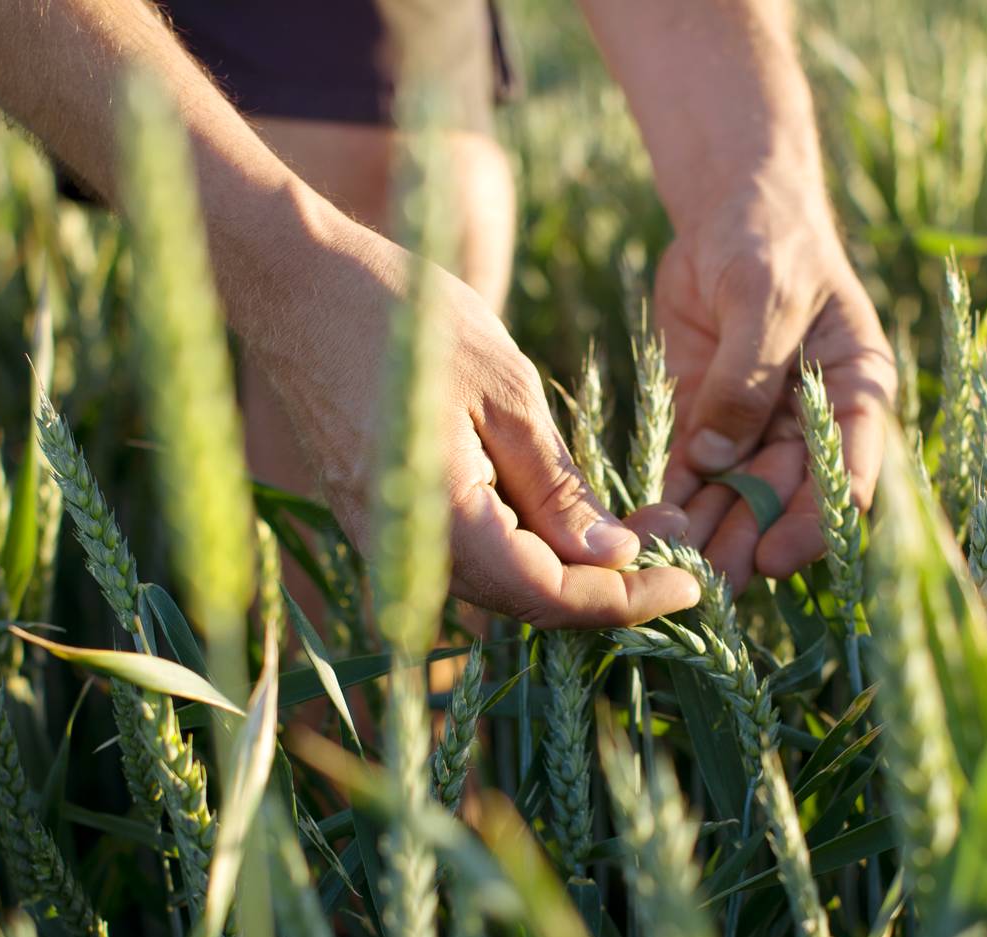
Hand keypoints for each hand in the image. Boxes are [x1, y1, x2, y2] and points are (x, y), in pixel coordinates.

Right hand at [256, 213, 698, 627]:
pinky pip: (469, 557)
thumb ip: (558, 489)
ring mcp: (389, 541)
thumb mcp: (506, 391)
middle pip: (529, 604)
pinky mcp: (384, 521)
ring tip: (638, 523)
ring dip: (571, 568)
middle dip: (610, 585)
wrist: (294, 283)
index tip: (692, 578)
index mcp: (443, 523)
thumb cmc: (402, 315)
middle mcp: (408, 553)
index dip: (629, 599)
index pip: (552, 597)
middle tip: (677, 538)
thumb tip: (614, 559)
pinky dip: (526, 547)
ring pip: (500, 585)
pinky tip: (569, 512)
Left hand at [650, 178, 894, 590]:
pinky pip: (693, 474)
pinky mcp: (709, 421)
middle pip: (787, 497)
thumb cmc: (769, 240)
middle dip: (749, 542)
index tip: (777, 556)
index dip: (816, 523)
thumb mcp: (764, 294)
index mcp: (856, 392)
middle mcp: (813, 422)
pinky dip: (672, 501)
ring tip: (671, 569)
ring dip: (706, 534)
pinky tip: (647, 528)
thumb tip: (717, 459)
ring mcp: (760, 426)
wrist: (731, 209)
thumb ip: (746, 376)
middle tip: (710, 584)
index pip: (851, 474)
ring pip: (737, 496)